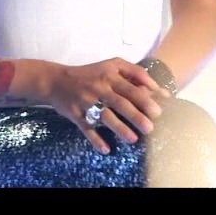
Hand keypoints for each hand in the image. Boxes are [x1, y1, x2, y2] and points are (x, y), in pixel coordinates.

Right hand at [45, 58, 171, 153]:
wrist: (56, 81)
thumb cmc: (90, 74)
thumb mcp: (111, 65)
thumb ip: (133, 72)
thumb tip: (156, 87)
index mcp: (109, 75)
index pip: (130, 87)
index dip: (145, 98)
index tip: (159, 110)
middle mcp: (99, 88)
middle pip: (120, 102)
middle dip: (136, 116)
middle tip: (150, 127)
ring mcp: (86, 102)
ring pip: (105, 116)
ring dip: (120, 129)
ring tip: (134, 139)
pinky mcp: (76, 115)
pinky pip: (87, 129)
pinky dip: (96, 140)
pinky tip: (106, 149)